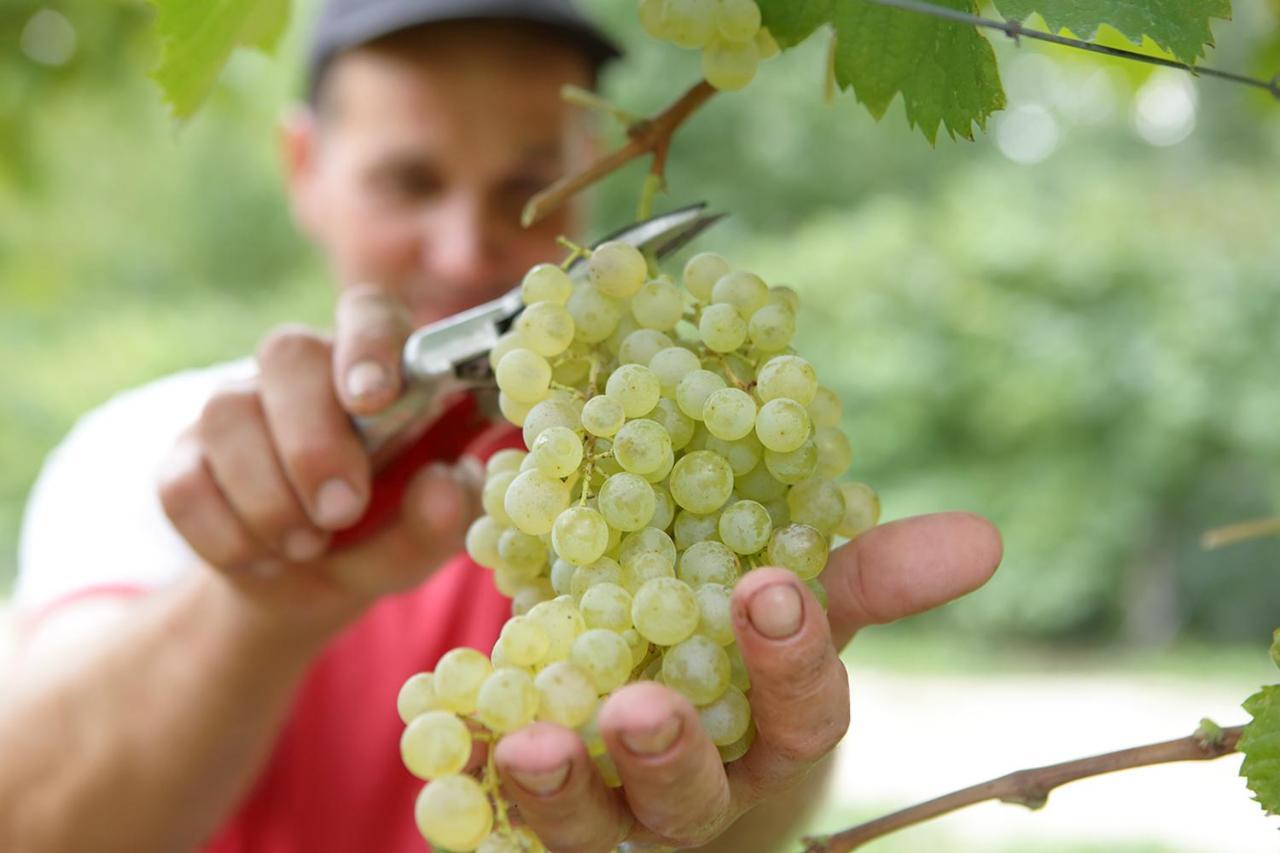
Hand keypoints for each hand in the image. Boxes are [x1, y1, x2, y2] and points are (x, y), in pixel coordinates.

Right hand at [157, 284, 480, 623]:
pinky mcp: (183, 458)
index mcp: (377, 369)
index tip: (373, 400)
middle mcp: (302, 372)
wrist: (300, 589)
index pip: (369, 313)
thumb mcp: (423, 538)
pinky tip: (263, 557)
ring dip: (270, 499)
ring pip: (226, 414)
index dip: (369, 343)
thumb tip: (444, 484)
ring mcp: (235, 407)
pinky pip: (183, 483)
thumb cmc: (379, 538)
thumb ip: (442, 514)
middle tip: (342, 511)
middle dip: (312, 441)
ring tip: (309, 546)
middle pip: (286, 352)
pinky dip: (227, 535)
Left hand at [493, 511, 1002, 850]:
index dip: (792, 662)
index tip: (769, 588)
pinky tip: (446, 738)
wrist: (664, 715)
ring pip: (597, 828)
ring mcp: (621, 819)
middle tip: (642, 710)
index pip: (804, 717)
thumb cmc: (745, 660)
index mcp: (775, 735)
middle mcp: (704, 792)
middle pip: (695, 796)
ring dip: (563, 793)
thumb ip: (868, 575)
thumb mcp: (802, 611)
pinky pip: (503, 819)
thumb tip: (985, 538)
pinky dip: (476, 780)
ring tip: (530, 745)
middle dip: (671, 756)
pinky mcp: (546, 822)